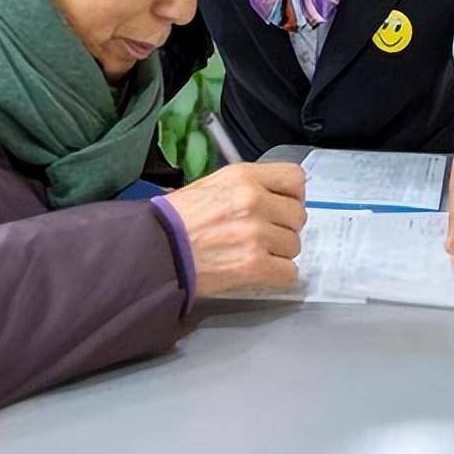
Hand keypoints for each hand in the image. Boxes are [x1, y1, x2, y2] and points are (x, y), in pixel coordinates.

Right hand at [165, 162, 306, 296]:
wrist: (154, 251)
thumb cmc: (176, 220)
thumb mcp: (212, 184)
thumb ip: (247, 187)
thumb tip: (275, 196)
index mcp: (244, 177)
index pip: (296, 178)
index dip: (292, 195)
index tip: (283, 205)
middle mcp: (254, 201)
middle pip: (298, 216)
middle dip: (283, 227)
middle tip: (262, 235)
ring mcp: (256, 234)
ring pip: (294, 246)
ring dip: (278, 253)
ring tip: (252, 253)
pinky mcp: (254, 265)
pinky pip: (289, 273)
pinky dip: (278, 277)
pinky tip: (259, 272)